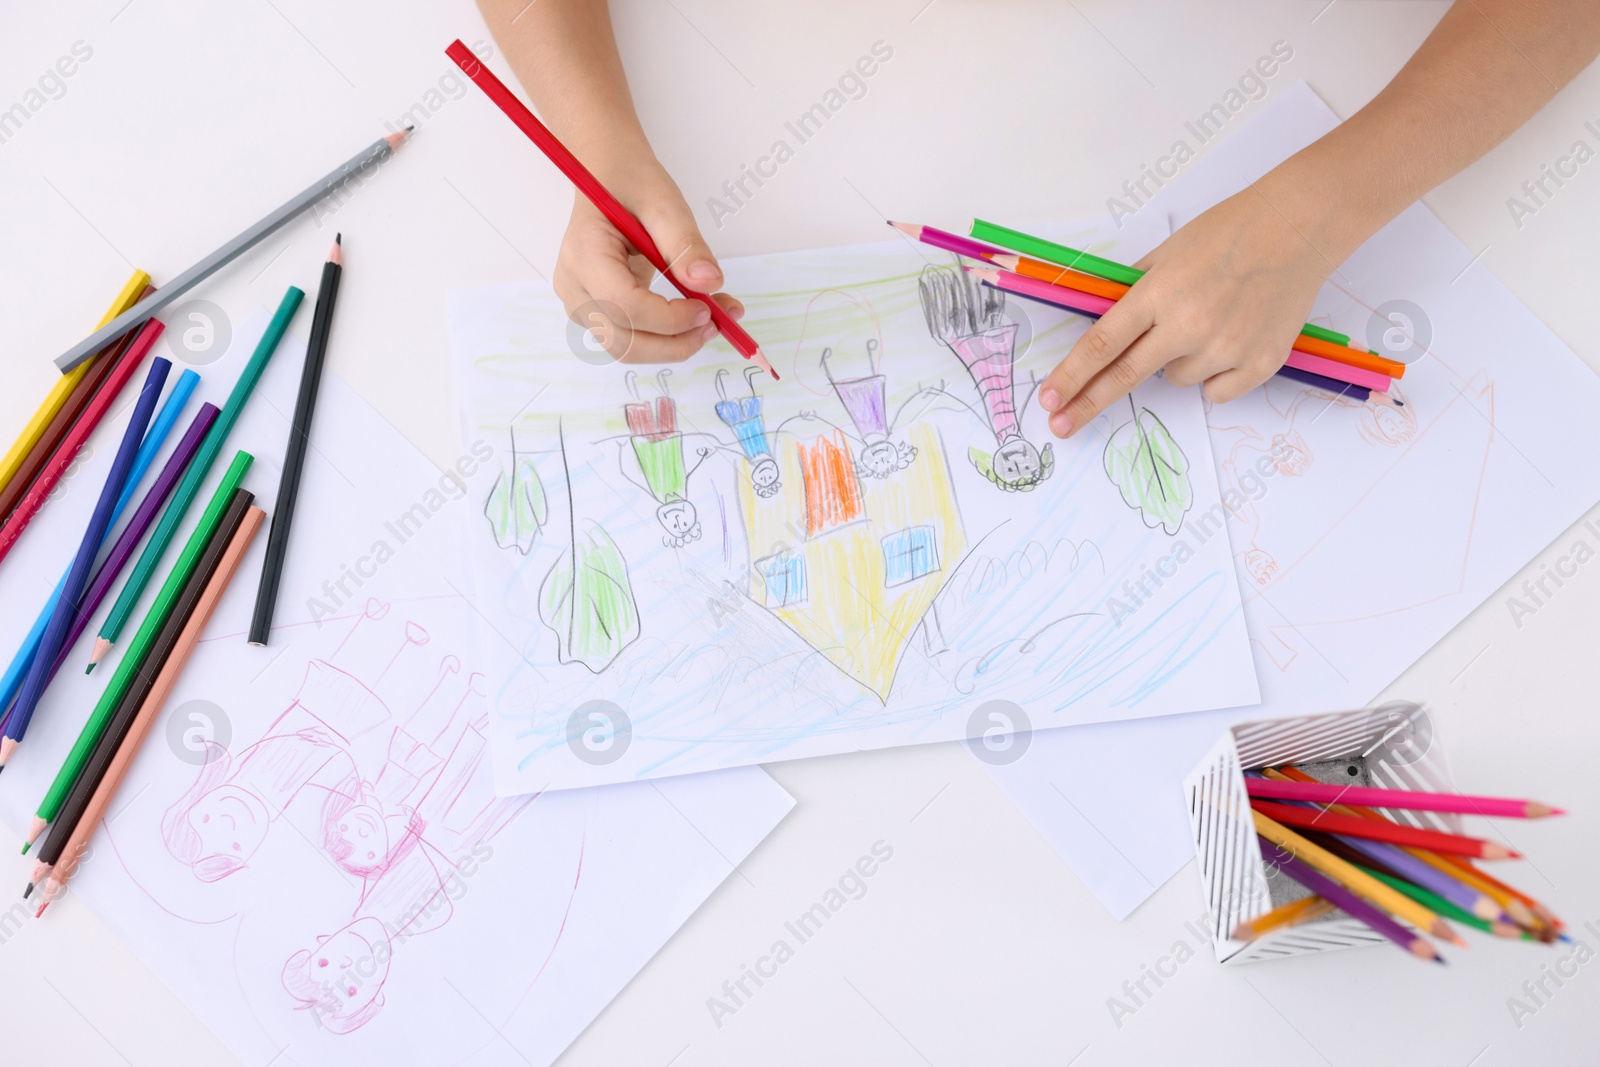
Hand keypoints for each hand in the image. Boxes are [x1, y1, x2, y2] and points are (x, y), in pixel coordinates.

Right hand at [554, 164, 743, 363]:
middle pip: (623, 341)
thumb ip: (686, 244)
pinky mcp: (595, 311)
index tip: (708, 308)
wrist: (607, 177)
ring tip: (710, 321)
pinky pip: (631, 339)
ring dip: (672, 346)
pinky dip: (665, 337)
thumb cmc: (631, 182)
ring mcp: (580, 303)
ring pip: (627, 349)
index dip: (669, 318)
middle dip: (674, 343)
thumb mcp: (664, 202)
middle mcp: (574, 286)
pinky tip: (692, 316)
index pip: (624, 306)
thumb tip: (710, 284)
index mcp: (584, 254)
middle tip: (717, 324)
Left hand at [1036, 188, 1333, 436]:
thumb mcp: (1169, 250)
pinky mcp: (1261, 362)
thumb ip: (1135, 289)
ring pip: (1177, 381)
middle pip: (1126, 376)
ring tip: (1208, 321)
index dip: (1071, 376)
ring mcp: (1226, 346)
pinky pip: (1218, 391)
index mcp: (1159, 293)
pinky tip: (1230, 340)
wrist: (1299, 226)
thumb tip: (1104, 320)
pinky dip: (1216, 375)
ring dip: (1178, 361)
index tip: (1050, 400)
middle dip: (1088, 404)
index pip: (1102, 344)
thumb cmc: (1232, 231)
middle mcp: (1189, 324)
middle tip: (1062, 425)